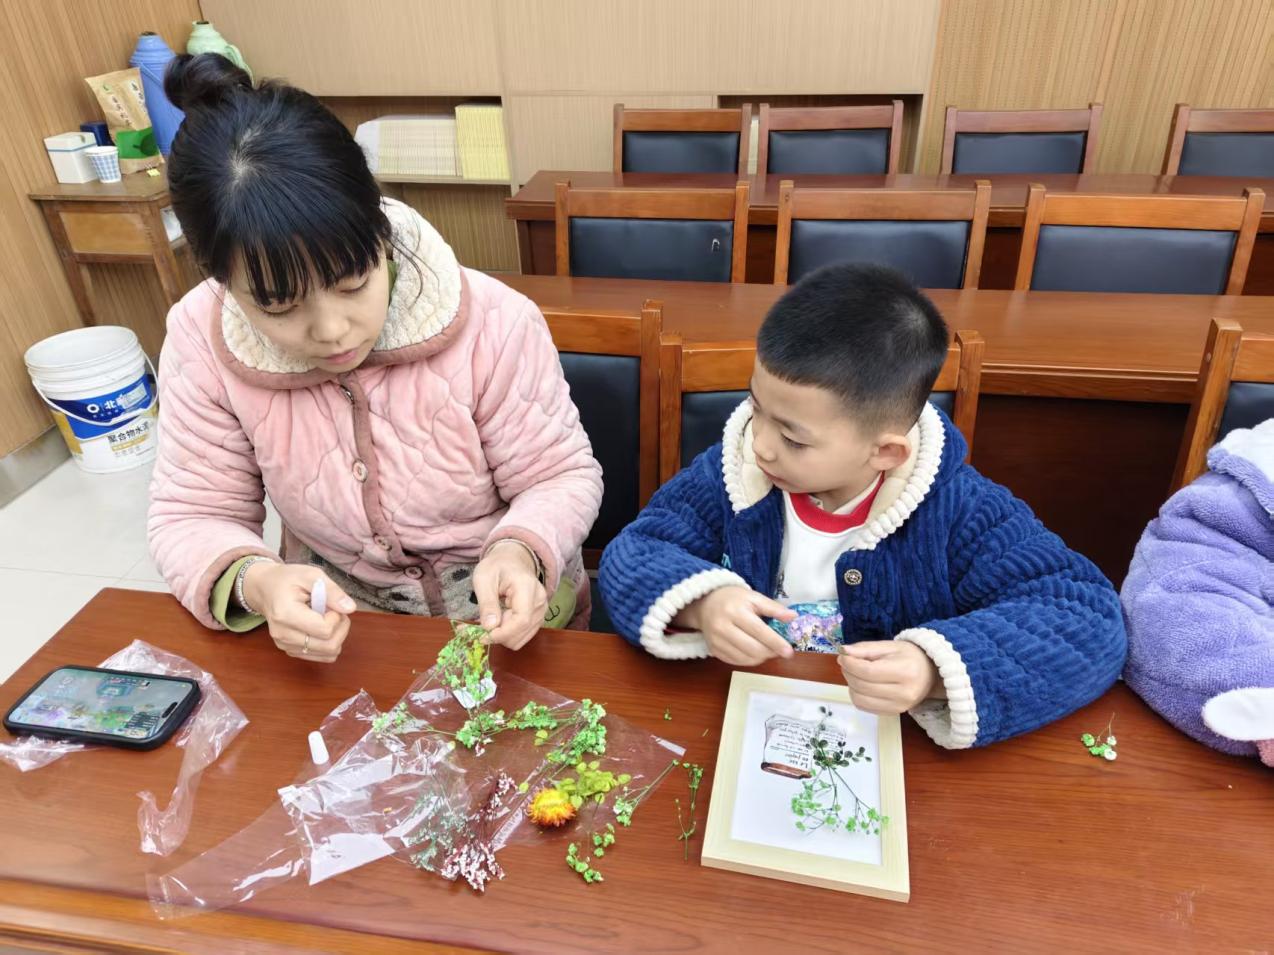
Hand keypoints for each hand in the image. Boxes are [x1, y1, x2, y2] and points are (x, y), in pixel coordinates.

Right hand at [242, 563, 355, 662]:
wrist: (265, 589)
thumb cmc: (288, 579)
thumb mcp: (311, 575)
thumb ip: (332, 591)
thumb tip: (350, 608)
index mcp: (286, 614)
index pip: (325, 630)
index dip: (337, 617)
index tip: (331, 603)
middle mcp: (283, 635)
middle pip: (329, 646)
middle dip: (341, 628)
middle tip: (335, 611)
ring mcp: (286, 646)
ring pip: (328, 654)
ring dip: (337, 636)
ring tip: (328, 618)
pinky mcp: (290, 651)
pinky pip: (321, 656)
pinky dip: (329, 643)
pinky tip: (321, 627)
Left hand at [473, 541, 547, 649]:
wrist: (512, 561)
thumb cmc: (496, 567)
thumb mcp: (483, 579)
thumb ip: (487, 603)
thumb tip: (489, 627)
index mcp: (527, 587)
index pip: (522, 619)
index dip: (503, 633)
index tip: (483, 635)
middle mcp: (540, 600)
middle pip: (522, 631)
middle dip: (499, 635)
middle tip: (480, 626)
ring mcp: (541, 610)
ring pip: (522, 637)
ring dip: (503, 636)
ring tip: (491, 619)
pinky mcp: (538, 617)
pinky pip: (523, 636)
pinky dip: (508, 635)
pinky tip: (499, 622)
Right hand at [677, 587, 796, 665]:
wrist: (705, 603)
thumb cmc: (733, 599)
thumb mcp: (754, 597)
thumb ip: (774, 608)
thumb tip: (793, 617)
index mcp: (735, 611)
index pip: (759, 631)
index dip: (776, 643)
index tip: (789, 651)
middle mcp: (723, 627)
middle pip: (752, 649)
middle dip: (770, 653)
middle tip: (780, 651)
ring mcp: (716, 641)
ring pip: (745, 659)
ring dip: (761, 658)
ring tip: (768, 650)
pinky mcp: (713, 650)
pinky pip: (736, 662)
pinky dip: (749, 660)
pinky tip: (754, 652)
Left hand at [838, 640, 940, 712]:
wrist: (930, 674)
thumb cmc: (910, 657)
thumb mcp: (889, 646)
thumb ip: (865, 649)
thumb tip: (843, 652)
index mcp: (905, 672)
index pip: (868, 671)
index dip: (850, 664)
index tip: (842, 655)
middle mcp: (904, 693)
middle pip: (862, 685)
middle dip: (848, 672)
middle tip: (848, 662)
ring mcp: (899, 707)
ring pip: (859, 699)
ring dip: (850, 684)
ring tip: (856, 673)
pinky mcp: (892, 714)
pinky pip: (864, 707)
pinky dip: (857, 695)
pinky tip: (863, 685)